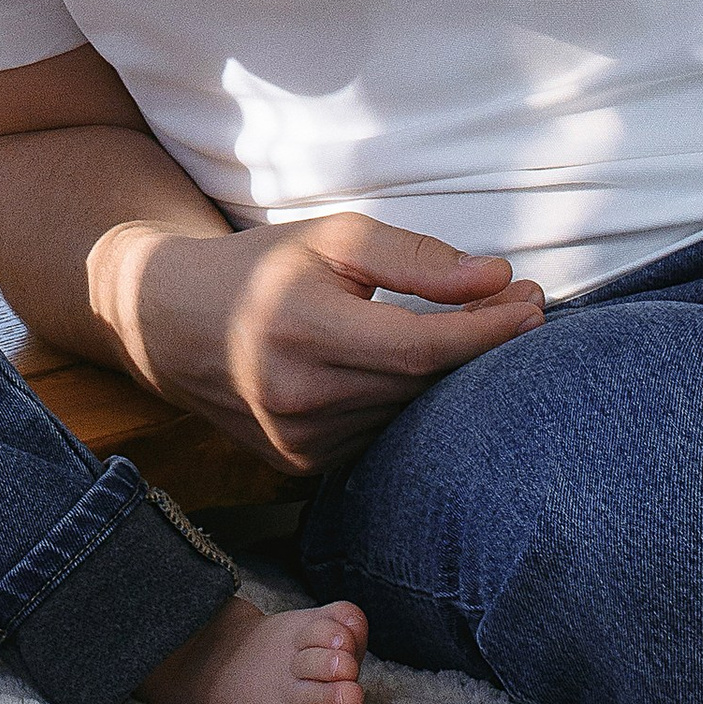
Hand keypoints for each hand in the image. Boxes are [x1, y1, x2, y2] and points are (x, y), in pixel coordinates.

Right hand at [96, 210, 547, 473]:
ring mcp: (298, 439)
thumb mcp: (328, 238)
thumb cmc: (258, 268)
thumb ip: (415, 258)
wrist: (168, 322)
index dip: (488, 329)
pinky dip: (404, 404)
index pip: (423, 344)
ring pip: (406, 413)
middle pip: (422, 382)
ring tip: (470, 335)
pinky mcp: (300, 465)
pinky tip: (411, 372)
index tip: (534, 302)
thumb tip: (498, 280)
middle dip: (481, 346)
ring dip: (447, 379)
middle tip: (523, 309)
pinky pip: (378, 435)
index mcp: (303, 327)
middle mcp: (298, 393)